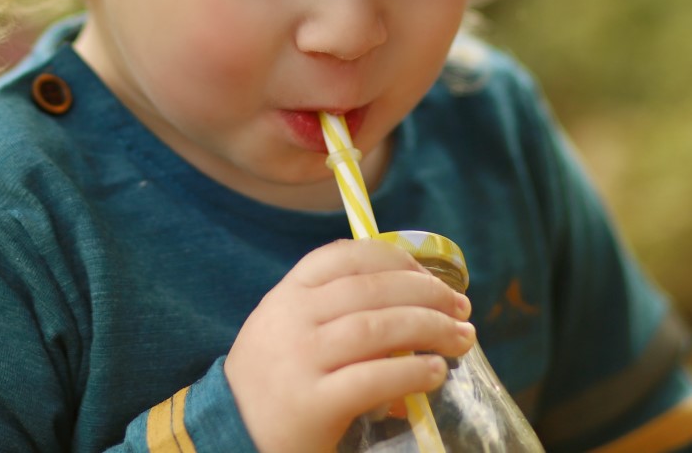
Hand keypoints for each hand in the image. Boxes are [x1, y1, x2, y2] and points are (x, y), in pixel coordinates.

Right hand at [225, 238, 476, 452]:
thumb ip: (331, 309)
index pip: (345, 256)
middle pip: (372, 289)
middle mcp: (292, 319)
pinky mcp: (312, 404)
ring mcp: (300, 360)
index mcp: (287, 295)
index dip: (396, 259)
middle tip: (461, 307)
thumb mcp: (287, 330)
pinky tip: (435, 373)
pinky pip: (373, 379)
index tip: (429, 273)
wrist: (229, 435)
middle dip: (427, 293)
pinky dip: (412, 372)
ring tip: (461, 339)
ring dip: (430, 328)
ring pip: (377, 328)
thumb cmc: (271, 383)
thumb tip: (408, 298)